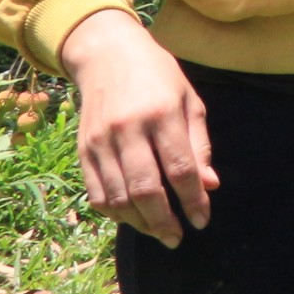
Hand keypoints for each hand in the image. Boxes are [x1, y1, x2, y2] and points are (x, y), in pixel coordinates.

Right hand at [61, 8, 216, 247]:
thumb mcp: (189, 100)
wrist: (108, 55)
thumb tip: (210, 186)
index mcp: (162, 114)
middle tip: (178, 237)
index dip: (193, 199)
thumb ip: (199, 145)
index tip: (203, 220)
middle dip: (164, 220)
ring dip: (140, 223)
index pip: (180, 168)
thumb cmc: (159, 77)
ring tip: (159, 232)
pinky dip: (115, 212)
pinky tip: (133, 218)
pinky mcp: (83, 151)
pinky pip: (96, 193)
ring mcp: (101, 142)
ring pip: (118, 197)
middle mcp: (129, 130)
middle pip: (146, 189)